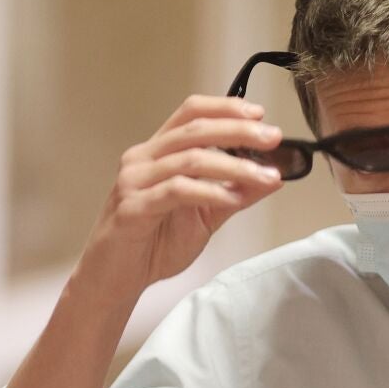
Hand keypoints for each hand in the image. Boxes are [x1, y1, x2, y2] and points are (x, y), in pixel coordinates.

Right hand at [76, 94, 284, 300]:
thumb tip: (273, 178)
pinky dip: (209, 192)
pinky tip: (232, 198)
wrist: (116, 279)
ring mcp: (134, 181)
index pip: (191, 114)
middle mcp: (143, 159)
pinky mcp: (132, 207)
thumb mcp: (205, 217)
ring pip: (190, 159)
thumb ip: (235, 194)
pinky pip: (176, 191)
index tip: (259, 114)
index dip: (225, 108)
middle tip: (272, 138)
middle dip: (238, 131)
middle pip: (194, 130)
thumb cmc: (154, 243)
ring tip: (264, 176)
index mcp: (158, 153)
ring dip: (234, 166)